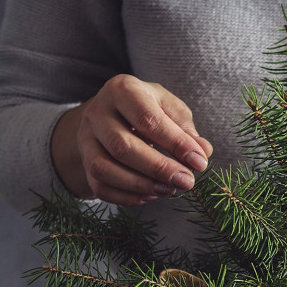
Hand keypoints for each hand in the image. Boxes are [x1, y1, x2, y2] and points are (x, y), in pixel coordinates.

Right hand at [51, 74, 212, 205]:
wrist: (114, 111)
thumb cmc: (149, 108)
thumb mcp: (170, 108)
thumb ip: (186, 129)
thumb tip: (203, 152)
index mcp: (123, 90)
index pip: (148, 120)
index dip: (175, 144)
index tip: (199, 163)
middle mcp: (97, 111)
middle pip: (122, 147)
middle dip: (158, 169)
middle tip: (186, 182)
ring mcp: (85, 137)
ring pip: (104, 168)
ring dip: (140, 185)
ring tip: (169, 190)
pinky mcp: (84, 160)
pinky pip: (99, 185)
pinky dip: (125, 197)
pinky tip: (150, 195)